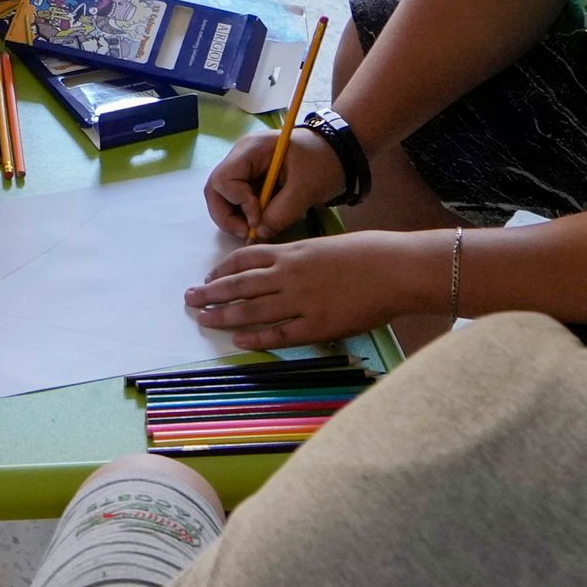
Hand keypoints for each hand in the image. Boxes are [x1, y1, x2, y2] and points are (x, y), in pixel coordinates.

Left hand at [184, 231, 428, 350]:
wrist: (396, 269)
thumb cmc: (368, 254)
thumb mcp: (325, 246)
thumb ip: (299, 258)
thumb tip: (278, 270)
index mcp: (292, 251)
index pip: (245, 258)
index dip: (223, 269)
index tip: (208, 277)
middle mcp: (289, 275)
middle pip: (239, 285)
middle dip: (211, 293)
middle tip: (189, 299)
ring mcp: (301, 301)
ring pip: (252, 310)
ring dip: (224, 315)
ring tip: (203, 319)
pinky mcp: (317, 326)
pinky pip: (279, 334)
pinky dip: (256, 337)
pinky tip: (238, 339)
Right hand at [204, 126, 347, 240]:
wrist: (340, 153)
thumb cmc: (324, 162)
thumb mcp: (306, 189)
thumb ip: (281, 213)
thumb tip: (259, 234)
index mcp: (251, 149)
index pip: (224, 180)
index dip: (237, 204)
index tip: (258, 219)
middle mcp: (241, 157)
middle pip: (215, 190)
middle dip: (227, 216)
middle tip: (247, 233)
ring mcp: (245, 169)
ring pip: (222, 198)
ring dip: (234, 218)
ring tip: (255, 230)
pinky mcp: (252, 181)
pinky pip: (237, 201)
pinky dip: (244, 216)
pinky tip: (261, 224)